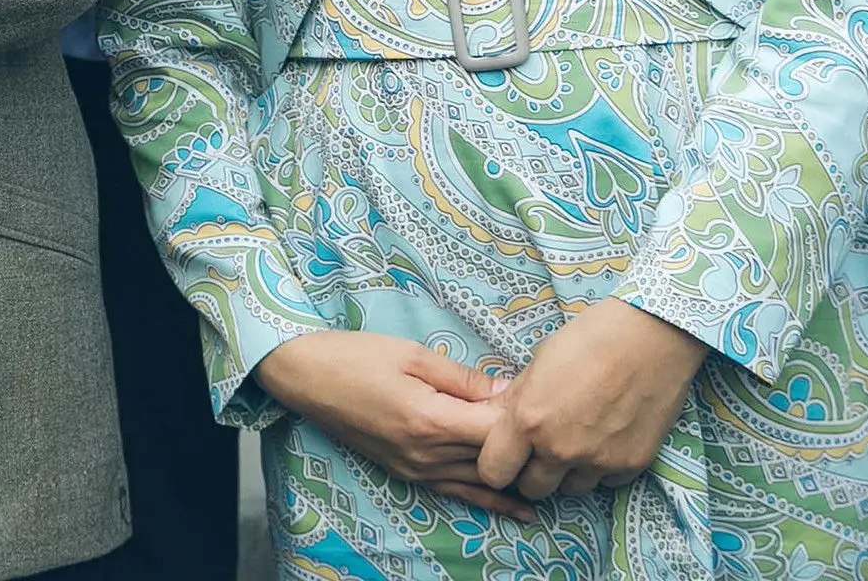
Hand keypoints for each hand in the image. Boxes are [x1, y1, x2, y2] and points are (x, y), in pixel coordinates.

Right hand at [250, 330, 536, 521]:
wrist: (307, 378)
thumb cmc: (358, 357)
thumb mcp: (415, 357)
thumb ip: (465, 379)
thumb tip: (510, 391)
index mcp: (431, 421)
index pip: (497, 430)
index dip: (526, 417)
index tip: (548, 399)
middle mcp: (427, 456)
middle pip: (494, 458)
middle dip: (528, 447)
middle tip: (561, 430)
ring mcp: (417, 471)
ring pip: (481, 482)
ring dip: (517, 477)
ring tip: (560, 478)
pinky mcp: (409, 475)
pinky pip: (457, 493)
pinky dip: (490, 501)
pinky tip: (519, 510)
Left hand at [477, 297, 707, 502]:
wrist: (651, 336)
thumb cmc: (590, 338)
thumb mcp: (539, 363)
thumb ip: (515, 401)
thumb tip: (494, 420)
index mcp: (529, 420)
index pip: (494, 472)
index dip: (498, 465)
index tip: (509, 454)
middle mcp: (560, 449)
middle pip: (532, 489)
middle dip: (533, 472)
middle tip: (545, 447)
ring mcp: (598, 460)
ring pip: (571, 489)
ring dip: (570, 471)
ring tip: (581, 437)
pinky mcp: (631, 464)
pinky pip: (607, 481)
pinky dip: (605, 466)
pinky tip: (610, 435)